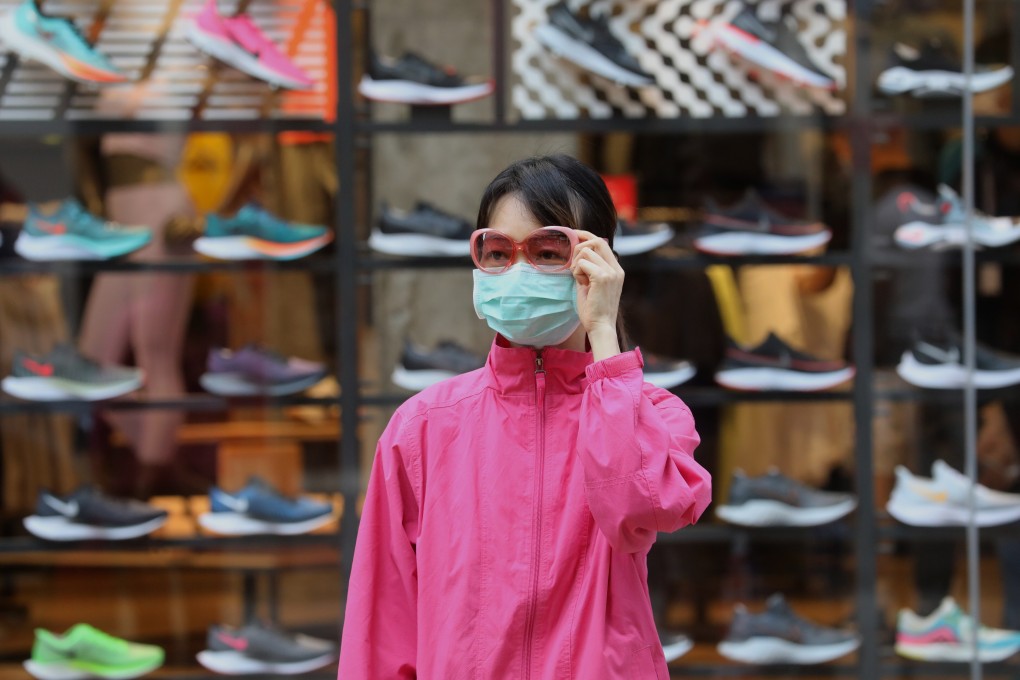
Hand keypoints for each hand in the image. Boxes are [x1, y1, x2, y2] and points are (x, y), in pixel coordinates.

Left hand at [570, 230, 623, 359]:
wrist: (600, 326)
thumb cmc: (593, 309)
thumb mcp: (592, 284)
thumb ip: (589, 269)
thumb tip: (577, 255)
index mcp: (616, 270)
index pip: (602, 242)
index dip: (587, 235)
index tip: (574, 233)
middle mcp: (616, 269)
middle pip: (596, 241)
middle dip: (580, 246)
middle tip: (572, 263)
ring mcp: (611, 272)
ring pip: (586, 252)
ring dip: (576, 264)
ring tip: (579, 279)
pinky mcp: (602, 277)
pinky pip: (582, 263)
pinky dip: (577, 272)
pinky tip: (580, 283)